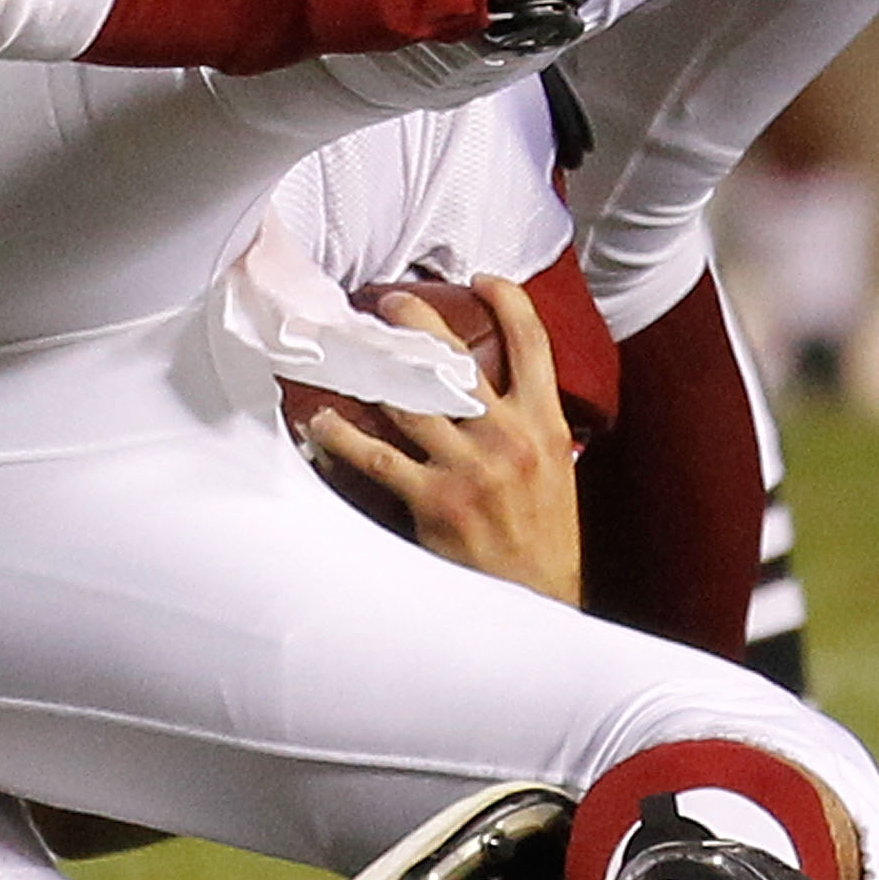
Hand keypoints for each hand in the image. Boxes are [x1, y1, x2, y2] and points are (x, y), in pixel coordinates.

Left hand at [303, 275, 581, 601]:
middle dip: (417, 322)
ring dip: (370, 373)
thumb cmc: (546, 534)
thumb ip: (528, 424)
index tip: (482, 279)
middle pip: (455, 361)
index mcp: (546, 424)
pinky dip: (344, 437)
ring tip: (343, 351)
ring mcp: (470, 469)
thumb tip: (490, 389)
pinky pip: (377, 458)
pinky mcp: (436, 502)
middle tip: (388, 302)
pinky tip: (321, 421)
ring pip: (407, 403)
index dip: (508, 301)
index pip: (533, 344)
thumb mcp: (556, 467)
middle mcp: (509, 437)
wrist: (542, 600)